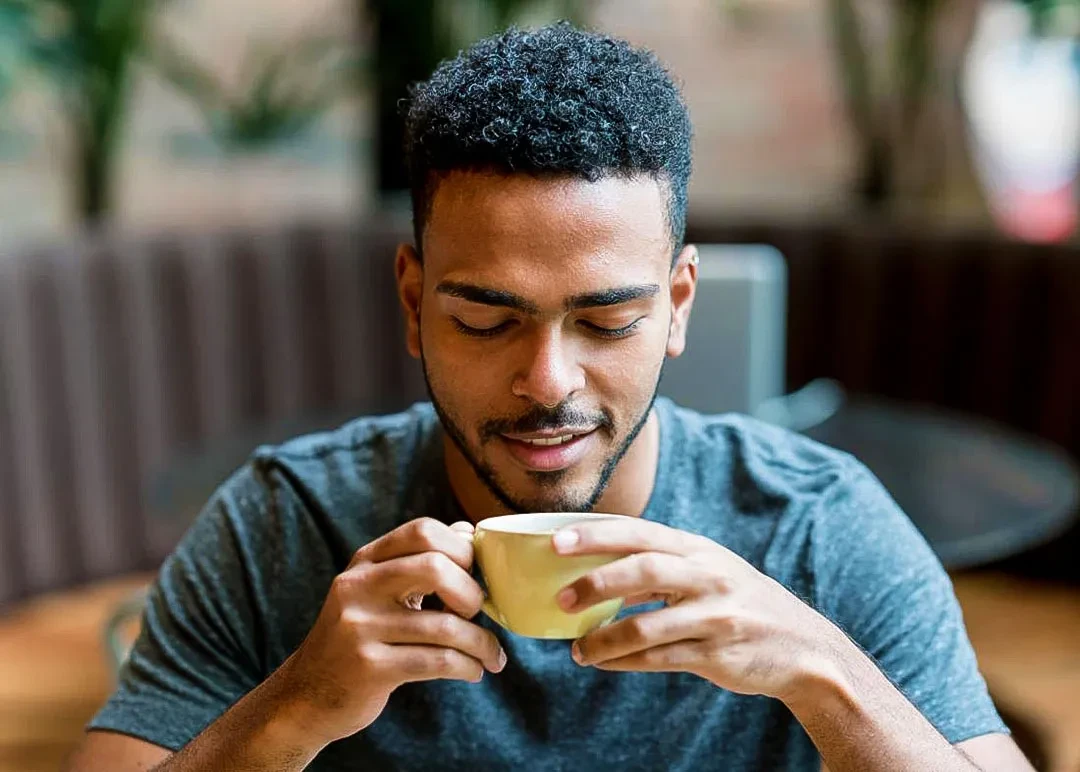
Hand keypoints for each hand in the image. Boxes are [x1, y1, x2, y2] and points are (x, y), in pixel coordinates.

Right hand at [275, 518, 505, 746]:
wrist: (305, 697)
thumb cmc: (357, 639)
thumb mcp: (376, 591)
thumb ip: (418, 561)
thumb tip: (468, 532)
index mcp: (364, 562)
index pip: (423, 530)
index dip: (461, 548)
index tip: (475, 574)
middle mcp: (358, 587)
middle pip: (435, 566)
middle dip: (471, 591)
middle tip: (478, 612)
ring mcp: (360, 627)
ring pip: (445, 625)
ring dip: (481, 642)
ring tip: (491, 655)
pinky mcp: (370, 668)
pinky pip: (438, 661)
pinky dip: (468, 666)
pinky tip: (474, 671)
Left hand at [553, 518, 847, 701]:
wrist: (805, 647)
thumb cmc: (740, 602)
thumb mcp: (709, 570)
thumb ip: (663, 563)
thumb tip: (595, 565)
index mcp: (698, 549)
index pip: (639, 532)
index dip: (596, 535)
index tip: (557, 541)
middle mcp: (708, 576)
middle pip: (643, 568)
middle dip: (596, 581)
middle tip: (561, 598)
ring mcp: (715, 615)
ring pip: (647, 625)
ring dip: (604, 639)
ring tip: (578, 649)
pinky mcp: (718, 654)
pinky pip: (660, 659)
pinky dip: (625, 662)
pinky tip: (603, 663)